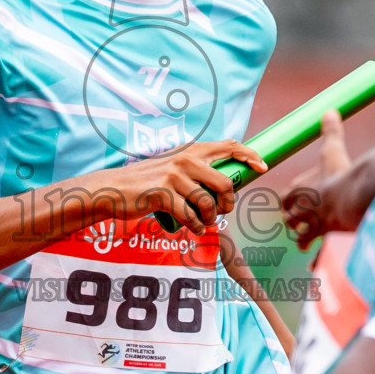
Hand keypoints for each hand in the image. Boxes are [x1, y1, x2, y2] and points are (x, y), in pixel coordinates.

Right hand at [105, 139, 266, 234]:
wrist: (112, 189)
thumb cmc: (145, 183)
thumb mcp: (171, 167)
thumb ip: (194, 170)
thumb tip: (222, 185)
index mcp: (190, 151)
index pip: (229, 145)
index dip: (250, 155)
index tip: (262, 168)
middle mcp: (184, 159)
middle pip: (225, 182)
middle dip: (228, 203)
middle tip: (221, 212)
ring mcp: (173, 176)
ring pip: (208, 203)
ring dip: (209, 218)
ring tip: (202, 222)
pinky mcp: (162, 194)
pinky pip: (190, 216)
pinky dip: (195, 226)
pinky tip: (192, 228)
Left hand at [282, 110, 353, 249]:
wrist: (353, 196)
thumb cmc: (340, 172)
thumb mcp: (333, 150)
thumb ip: (331, 131)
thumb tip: (329, 110)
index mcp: (300, 190)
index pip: (286, 197)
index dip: (289, 200)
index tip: (291, 203)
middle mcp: (303, 210)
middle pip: (291, 218)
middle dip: (294, 220)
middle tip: (298, 222)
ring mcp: (314, 226)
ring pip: (302, 235)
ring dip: (304, 237)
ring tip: (305, 243)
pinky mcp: (327, 238)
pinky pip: (319, 251)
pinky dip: (318, 259)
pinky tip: (316, 267)